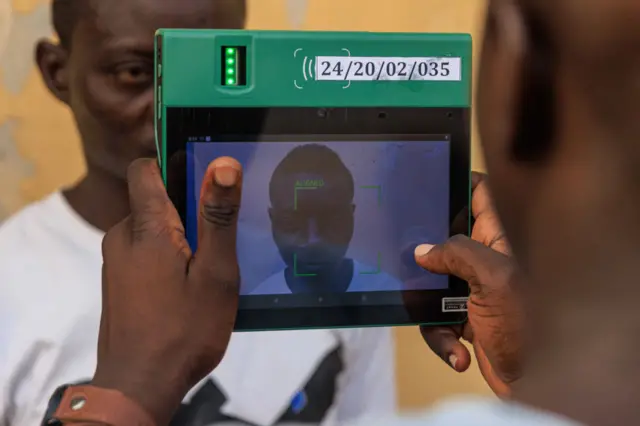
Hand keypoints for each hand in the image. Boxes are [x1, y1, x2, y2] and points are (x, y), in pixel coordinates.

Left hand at [92, 157, 242, 424]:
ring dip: (180, 240)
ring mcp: (116, 261)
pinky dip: (167, 260)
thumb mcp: (215, 273)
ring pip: (152, 230)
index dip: (174, 165)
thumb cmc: (183, 331)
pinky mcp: (117, 281)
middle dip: (188, 213)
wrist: (139, 386)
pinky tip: (187, 289)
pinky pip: (144, 253)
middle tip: (218, 242)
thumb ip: (218, 218)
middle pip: (154, 201)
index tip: (204, 182)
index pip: (145, 168)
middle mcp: (122, 237)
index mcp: (145, 228)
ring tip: (206, 272)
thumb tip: (223, 165)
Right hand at [418, 172, 520, 396]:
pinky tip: (459, 355)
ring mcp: (474, 289)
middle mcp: (486, 259)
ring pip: (433, 282)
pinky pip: (436, 318)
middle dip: (425, 252)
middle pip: (446, 238)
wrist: (537, 384)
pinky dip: (441, 338)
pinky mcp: (465, 318)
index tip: (427, 183)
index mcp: (500, 238)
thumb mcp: (494, 278)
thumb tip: (422, 251)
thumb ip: (457, 253)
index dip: (456, 183)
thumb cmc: (528, 324)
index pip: (480, 193)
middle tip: (410, 261)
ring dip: (430, 311)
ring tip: (449, 332)